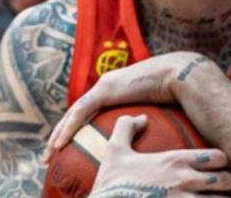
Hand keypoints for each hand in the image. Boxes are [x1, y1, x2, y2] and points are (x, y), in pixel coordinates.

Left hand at [44, 52, 212, 160]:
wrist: (180, 74)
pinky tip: (59, 144)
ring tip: (50, 155)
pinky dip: (69, 128)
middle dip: (61, 134)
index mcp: (118, 89)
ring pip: (73, 114)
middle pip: (77, 113)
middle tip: (51, 156)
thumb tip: (160, 143)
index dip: (77, 128)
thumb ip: (150, 120)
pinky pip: (81, 112)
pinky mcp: (105, 89)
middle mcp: (107, 85)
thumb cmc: (176, 91)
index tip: (69, 146)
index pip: (90, 111)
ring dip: (59, 134)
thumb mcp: (159, 109)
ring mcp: (105, 86)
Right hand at [88, 114, 230, 197]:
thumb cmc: (110, 185)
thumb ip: (126, 129)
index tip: (220, 167)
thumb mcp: (114, 152)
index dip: (222, 163)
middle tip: (224, 189)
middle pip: (226, 181)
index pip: (218, 157)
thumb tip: (140, 117)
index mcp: (175, 161)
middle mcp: (185, 180)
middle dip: (228, 185)